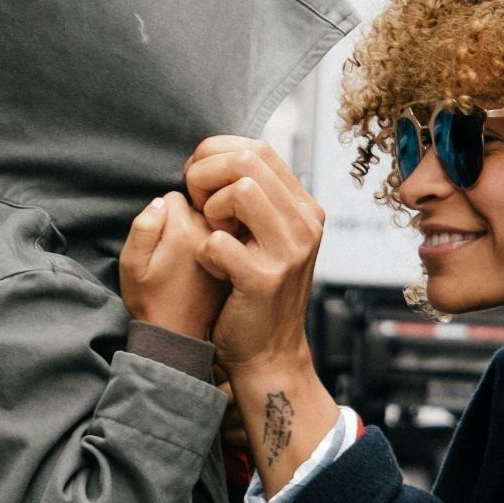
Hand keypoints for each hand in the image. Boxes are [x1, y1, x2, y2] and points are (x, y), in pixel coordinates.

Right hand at [119, 192, 226, 339]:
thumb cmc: (149, 299)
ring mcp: (228, 245)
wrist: (178, 335)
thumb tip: (162, 201)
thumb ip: (143, 226)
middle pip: (198, 205)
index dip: (162, 215)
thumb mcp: (132, 264)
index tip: (160, 241)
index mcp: (183, 229)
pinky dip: (218, 245)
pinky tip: (207, 267)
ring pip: (214, 220)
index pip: (174, 196)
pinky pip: (227, 237)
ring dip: (202, 232)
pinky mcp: (239, 258)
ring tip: (189, 262)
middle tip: (174, 252)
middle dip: (184, 219)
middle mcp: (210, 232)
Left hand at [186, 137, 338, 496]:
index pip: (258, 148)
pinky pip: (218, 241)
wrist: (268, 354)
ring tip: (210, 233)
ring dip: (209, 209)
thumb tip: (220, 156)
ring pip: (239, 190)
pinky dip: (204, 252)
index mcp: (305, 208)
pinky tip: (214, 267)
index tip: (199, 182)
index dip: (216, 155)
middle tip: (197, 205)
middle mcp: (305, 225)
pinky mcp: (264, 279)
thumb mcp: (267, 237)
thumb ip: (255, 198)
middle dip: (206, 175)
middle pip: (247, 160)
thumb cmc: (254, 291)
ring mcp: (289, 252)